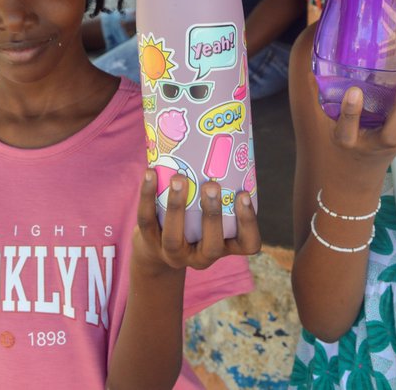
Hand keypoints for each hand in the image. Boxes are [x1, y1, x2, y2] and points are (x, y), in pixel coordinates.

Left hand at [132, 170, 260, 275]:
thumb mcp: (213, 212)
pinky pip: (147, 221)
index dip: (248, 223)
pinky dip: (147, 196)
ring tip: (179, 178)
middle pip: (211, 245)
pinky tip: (150, 173)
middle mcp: (202, 257)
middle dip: (212, 215)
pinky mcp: (150, 243)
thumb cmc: (197, 220)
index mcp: (225, 247)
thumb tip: (227, 138)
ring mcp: (174, 254)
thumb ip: (221, 189)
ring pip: (174, 237)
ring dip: (177, 207)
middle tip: (211, 185)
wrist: (159, 246)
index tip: (243, 194)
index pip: (248, 244)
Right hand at [320, 67, 395, 186]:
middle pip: (392, 134)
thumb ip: (318, 93)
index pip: (347, 130)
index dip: (351, 113)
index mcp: (347, 142)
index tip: (353, 92)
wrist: (355, 176)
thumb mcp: (322, 122)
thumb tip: (313, 56)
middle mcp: (374, 144)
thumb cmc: (337, 139)